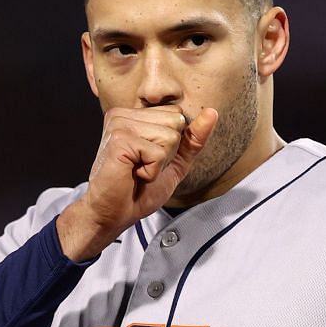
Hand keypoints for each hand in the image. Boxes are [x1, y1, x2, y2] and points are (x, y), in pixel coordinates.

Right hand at [56, 105, 220, 260]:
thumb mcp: (175, 162)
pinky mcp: (120, 140)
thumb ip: (193, 139)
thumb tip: (212, 113)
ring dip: (158, 163)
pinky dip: (151, 171)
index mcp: (134, 115)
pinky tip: (133, 174)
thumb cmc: (138, 190)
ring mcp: (120, 124)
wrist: (113, 214)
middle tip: (143, 166)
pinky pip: (158, 153)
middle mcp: (125, 114)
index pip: (177, 114)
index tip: (150, 159)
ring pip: (169, 136)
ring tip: (137, 170)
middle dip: (168, 152)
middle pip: (176, 122)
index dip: (173, 144)